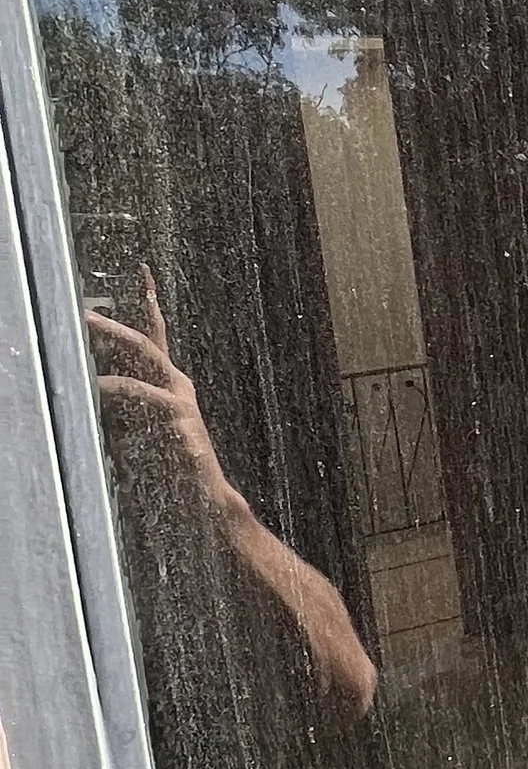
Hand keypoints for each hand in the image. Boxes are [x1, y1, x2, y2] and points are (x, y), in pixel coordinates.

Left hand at [87, 266, 237, 516]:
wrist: (204, 498)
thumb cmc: (167, 468)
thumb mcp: (136, 431)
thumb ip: (115, 409)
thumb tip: (83, 388)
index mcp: (170, 383)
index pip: (157, 335)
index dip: (150, 300)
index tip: (143, 270)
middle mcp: (178, 385)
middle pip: (146, 341)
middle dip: (114, 324)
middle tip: (84, 311)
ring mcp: (181, 399)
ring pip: (143, 361)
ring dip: (112, 344)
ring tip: (84, 336)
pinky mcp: (181, 418)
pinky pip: (143, 396)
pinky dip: (118, 388)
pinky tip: (98, 388)